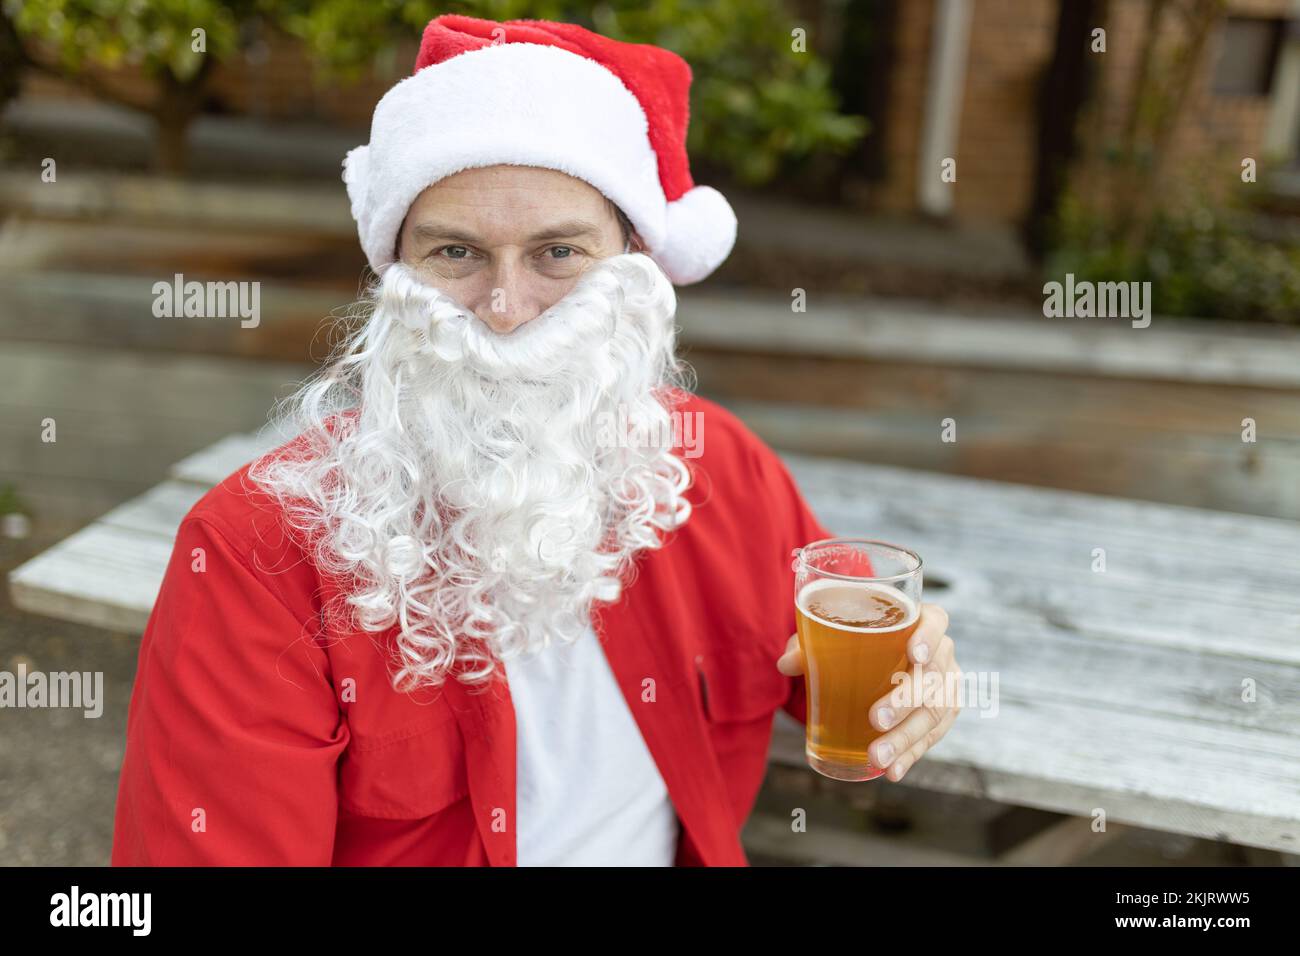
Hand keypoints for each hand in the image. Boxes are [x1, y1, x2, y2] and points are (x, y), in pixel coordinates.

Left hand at [776, 603, 960, 781]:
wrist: (872, 661)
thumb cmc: (852, 641)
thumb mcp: (828, 638)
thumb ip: (808, 646)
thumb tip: (786, 664)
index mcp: (919, 621)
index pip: (936, 621)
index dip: (930, 637)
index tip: (914, 656)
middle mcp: (940, 652)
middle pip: (933, 676)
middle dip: (905, 701)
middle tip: (875, 720)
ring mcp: (945, 685)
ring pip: (935, 712)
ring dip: (906, 738)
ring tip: (878, 757)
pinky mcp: (942, 714)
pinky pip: (932, 737)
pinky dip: (911, 754)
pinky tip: (893, 771)